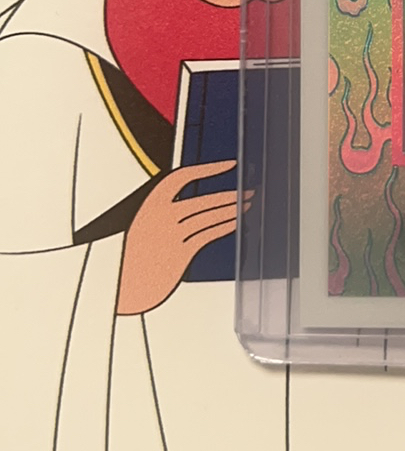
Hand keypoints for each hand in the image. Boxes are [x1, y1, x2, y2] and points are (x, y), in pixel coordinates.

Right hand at [116, 161, 250, 315]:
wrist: (111, 285)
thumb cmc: (123, 256)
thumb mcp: (139, 225)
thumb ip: (162, 212)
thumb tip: (191, 206)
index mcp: (148, 204)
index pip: (183, 177)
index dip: (209, 169)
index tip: (228, 165)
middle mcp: (161, 216)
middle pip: (204, 200)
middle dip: (230, 194)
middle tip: (246, 190)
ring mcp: (172, 235)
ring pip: (210, 217)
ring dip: (232, 210)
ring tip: (246, 205)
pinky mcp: (180, 254)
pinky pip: (208, 235)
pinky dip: (225, 227)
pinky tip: (235, 223)